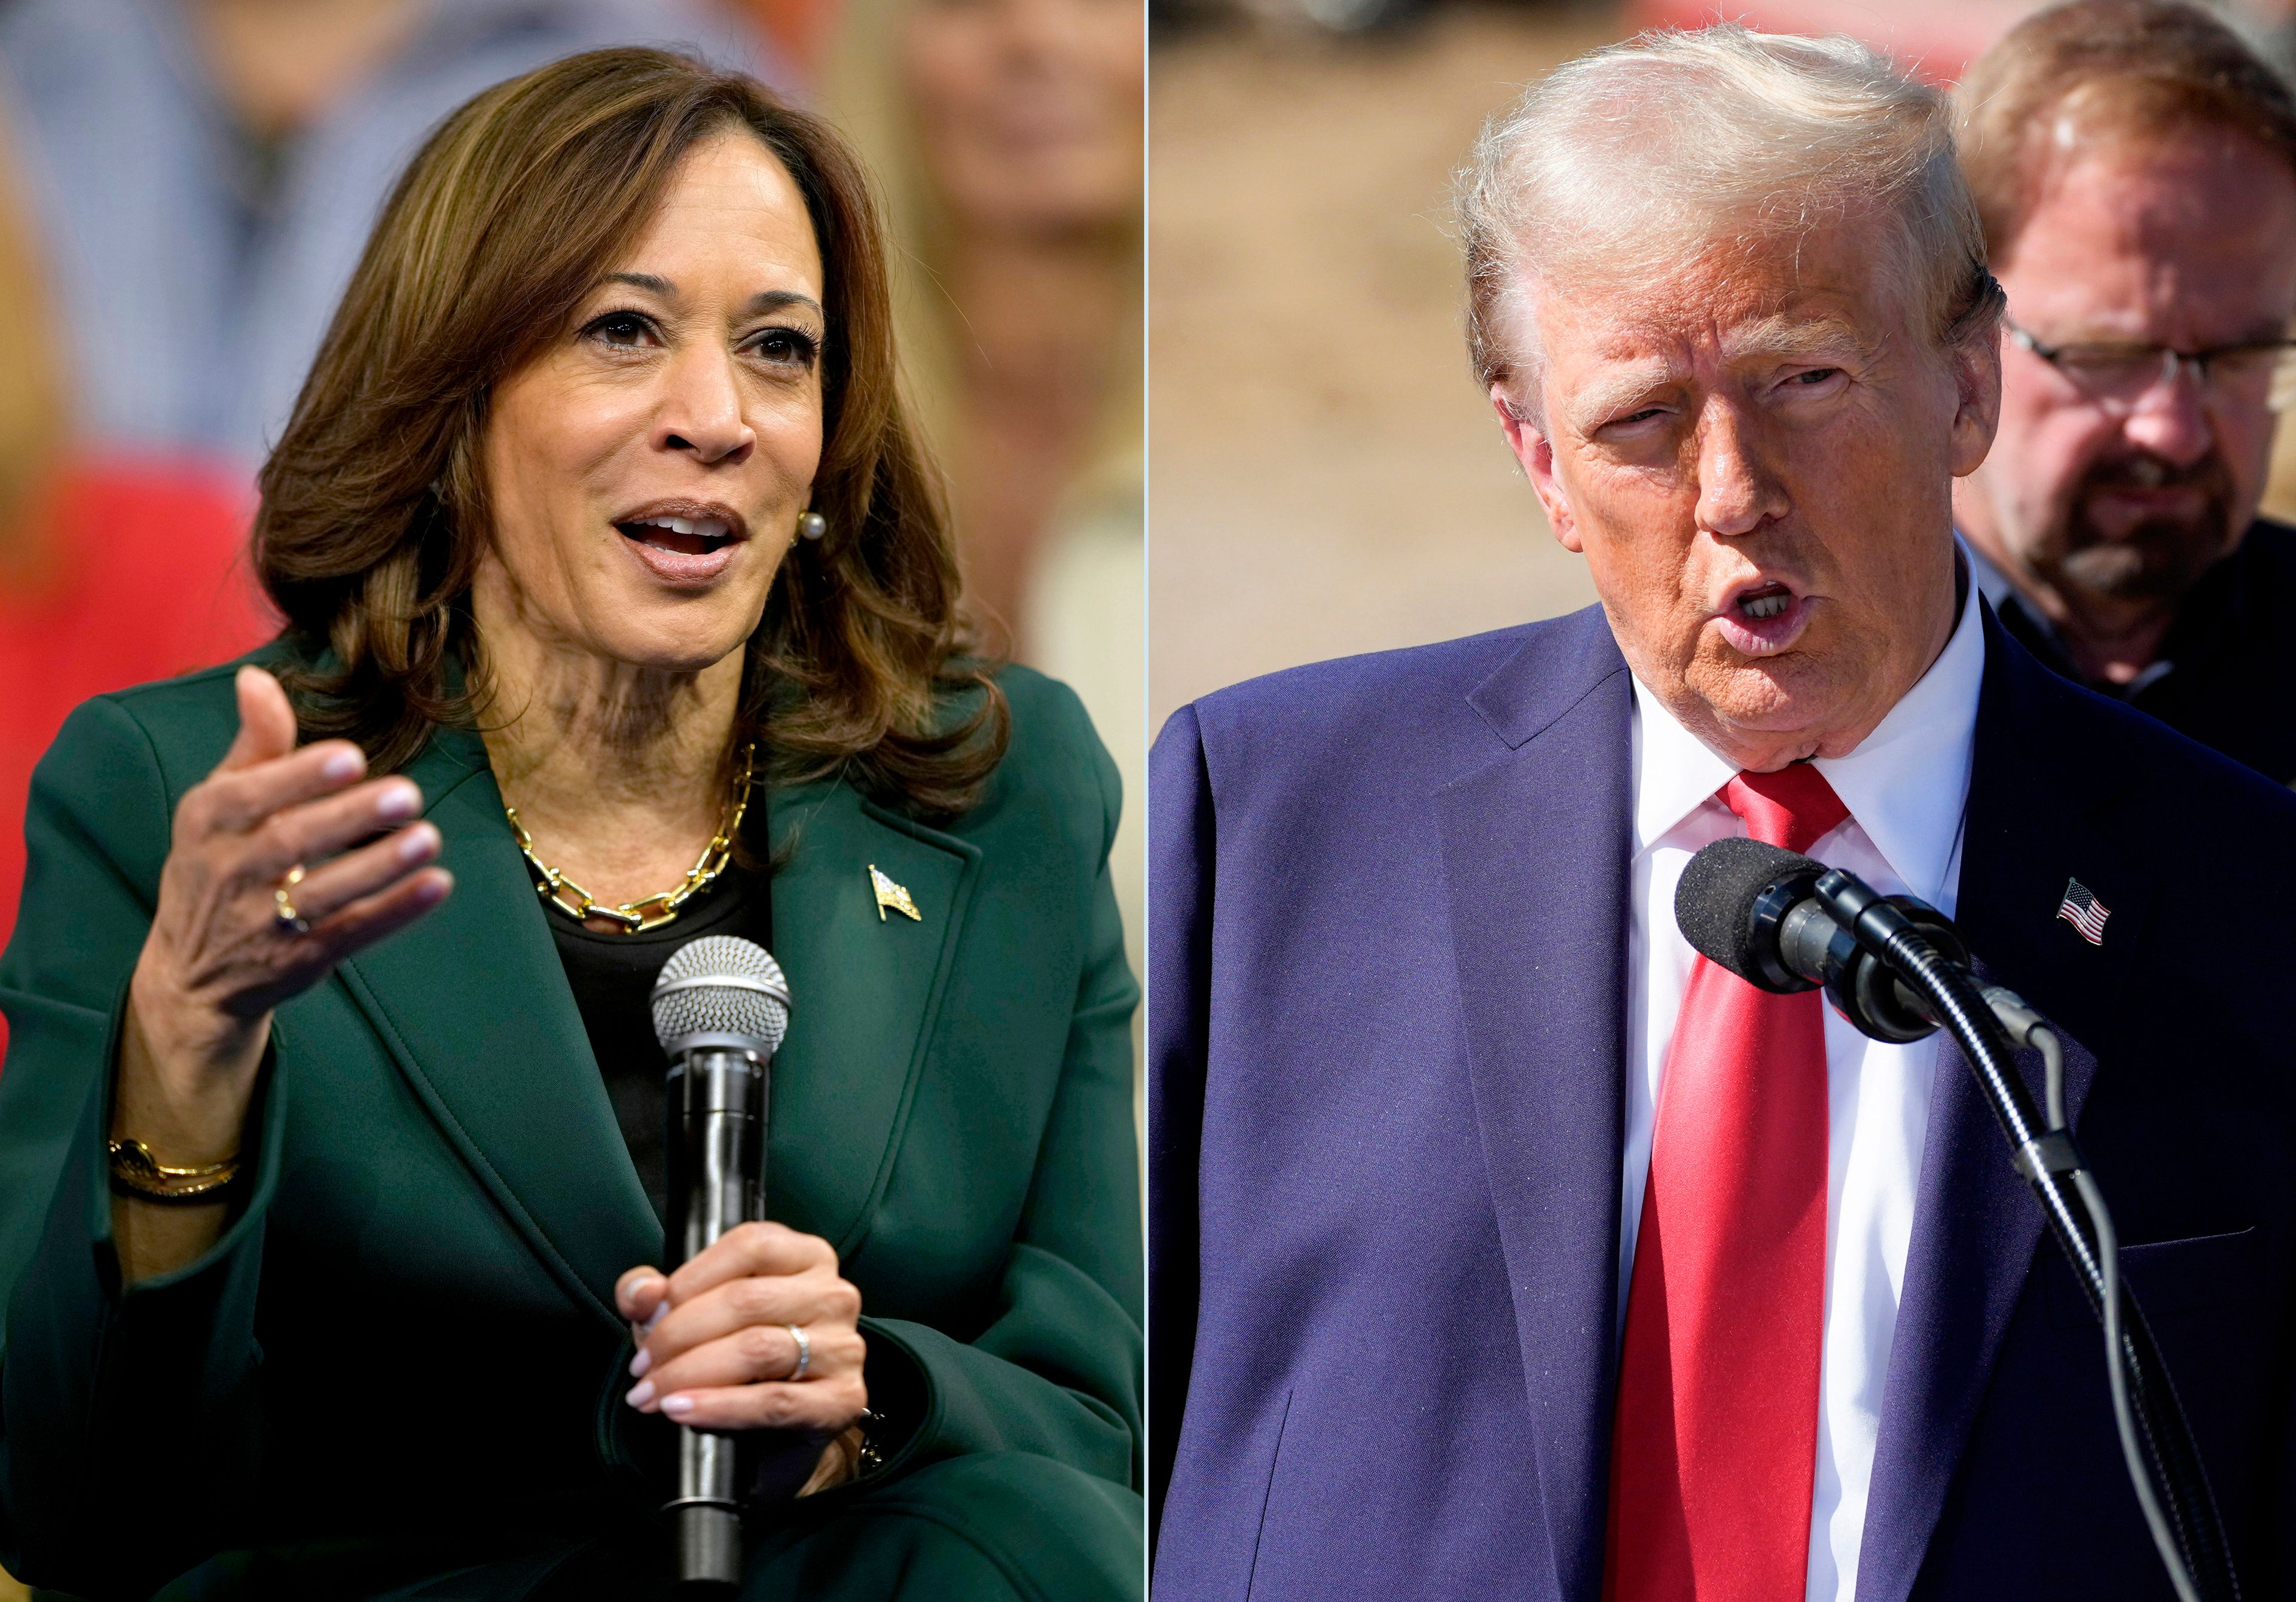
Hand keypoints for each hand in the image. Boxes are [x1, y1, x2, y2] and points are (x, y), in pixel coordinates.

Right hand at [118, 665, 451, 1165]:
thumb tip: (256, 677)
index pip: (245, 796)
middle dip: (349, 818)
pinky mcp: (297, 961)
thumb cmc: (219, 863)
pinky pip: (350, 934)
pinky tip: (437, 885)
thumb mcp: (220, 804)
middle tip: (408, 794)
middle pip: (290, 844)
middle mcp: (226, 873)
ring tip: (428, 837)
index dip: (297, 776)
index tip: (351, 756)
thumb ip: (254, 744)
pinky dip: (395, 912)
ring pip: (322, 893)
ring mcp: (261, 924)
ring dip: (379, 867)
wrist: (191, 976)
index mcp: (206, 823)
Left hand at [616, 1222, 867, 1459]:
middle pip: (747, 1300)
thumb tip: (644, 1291)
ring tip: (653, 1394)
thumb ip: (653, 1295)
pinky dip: (720, 1407)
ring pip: (758, 1349)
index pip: (748, 1246)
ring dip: (690, 1373)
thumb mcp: (687, 1318)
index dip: (689, 1280)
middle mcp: (833, 1294)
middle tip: (641, 1368)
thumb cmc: (734, 1364)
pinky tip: (684, 1410)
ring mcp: (844, 1347)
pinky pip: (775, 1401)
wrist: (771, 1440)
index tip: (647, 1317)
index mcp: (806, 1257)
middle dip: (679, 1335)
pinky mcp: (842, 1399)